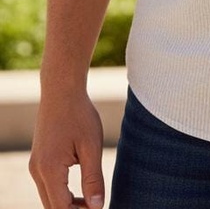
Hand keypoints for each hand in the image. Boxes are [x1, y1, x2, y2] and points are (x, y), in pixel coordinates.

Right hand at [29, 90, 104, 208]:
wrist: (61, 90)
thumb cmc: (79, 114)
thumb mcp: (91, 146)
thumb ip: (93, 178)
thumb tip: (97, 207)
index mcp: (50, 169)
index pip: (61, 208)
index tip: (98, 208)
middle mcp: (37, 171)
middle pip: (52, 207)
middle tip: (96, 206)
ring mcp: (35, 166)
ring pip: (49, 198)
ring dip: (67, 205)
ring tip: (91, 201)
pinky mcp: (38, 160)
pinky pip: (48, 187)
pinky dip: (62, 194)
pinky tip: (80, 191)